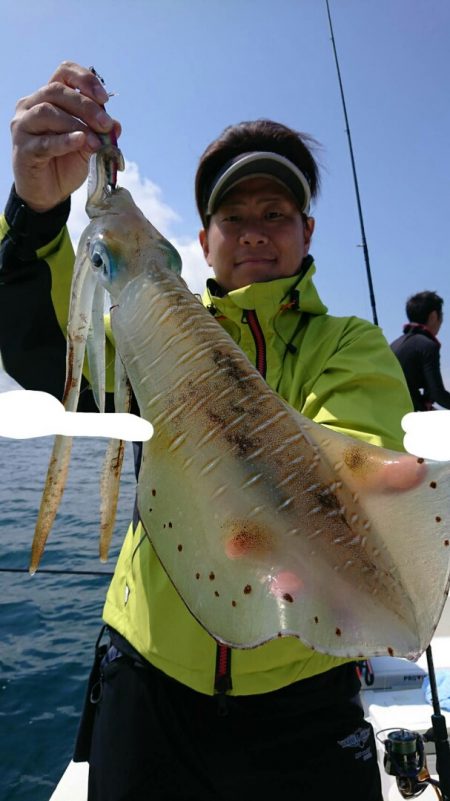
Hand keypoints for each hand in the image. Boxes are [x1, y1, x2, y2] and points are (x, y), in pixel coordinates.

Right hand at [10, 61, 120, 211]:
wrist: (49, 193)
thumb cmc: (66, 162)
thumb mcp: (89, 144)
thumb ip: (100, 132)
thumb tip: (115, 125)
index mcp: (48, 97)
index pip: (63, 72)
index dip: (84, 79)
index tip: (104, 98)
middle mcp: (31, 105)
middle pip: (56, 91)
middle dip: (86, 106)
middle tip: (105, 124)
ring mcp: (23, 126)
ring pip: (47, 112)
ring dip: (76, 124)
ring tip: (96, 141)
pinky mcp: (23, 149)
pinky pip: (44, 141)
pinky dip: (65, 141)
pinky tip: (81, 142)